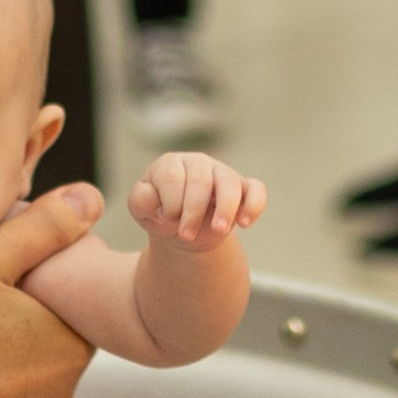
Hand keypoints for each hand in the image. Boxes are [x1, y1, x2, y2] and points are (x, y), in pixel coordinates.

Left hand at [129, 153, 266, 246]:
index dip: (170, 203)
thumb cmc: (162, 214)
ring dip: (225, 209)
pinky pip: (256, 190)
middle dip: (193, 212)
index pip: (171, 177)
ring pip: (230, 183)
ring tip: (218, 230)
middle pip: (201, 181)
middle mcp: (198, 163)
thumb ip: (141, 201)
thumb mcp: (143, 211)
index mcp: (170, 164)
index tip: (166, 221)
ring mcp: (222, 173)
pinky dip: (253, 206)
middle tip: (185, 234)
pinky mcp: (243, 188)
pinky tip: (244, 223)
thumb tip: (156, 201)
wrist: (183, 231)